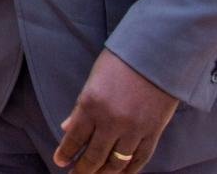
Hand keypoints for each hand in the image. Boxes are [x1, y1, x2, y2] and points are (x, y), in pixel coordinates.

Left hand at [53, 49, 179, 172]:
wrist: (157, 55)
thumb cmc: (120, 62)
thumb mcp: (93, 80)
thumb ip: (81, 107)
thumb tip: (67, 129)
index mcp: (91, 104)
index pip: (75, 138)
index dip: (66, 153)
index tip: (60, 162)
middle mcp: (111, 121)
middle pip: (94, 156)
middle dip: (82, 170)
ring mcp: (134, 129)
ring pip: (116, 162)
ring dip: (104, 173)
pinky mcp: (153, 133)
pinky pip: (139, 159)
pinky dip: (129, 170)